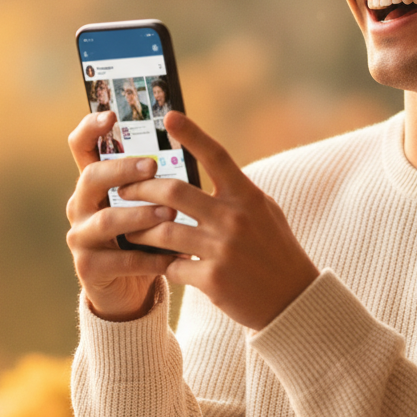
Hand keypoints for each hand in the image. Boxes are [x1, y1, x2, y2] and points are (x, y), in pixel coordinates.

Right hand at [65, 111, 176, 320]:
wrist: (130, 288)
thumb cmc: (146, 235)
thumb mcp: (149, 203)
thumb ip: (156, 179)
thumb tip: (185, 138)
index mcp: (94, 183)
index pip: (81, 147)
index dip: (90, 129)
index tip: (111, 115)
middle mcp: (80, 205)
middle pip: (92, 178)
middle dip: (123, 170)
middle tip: (153, 165)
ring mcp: (80, 237)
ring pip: (107, 220)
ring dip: (140, 215)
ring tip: (169, 214)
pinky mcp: (88, 267)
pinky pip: (119, 260)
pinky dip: (149, 258)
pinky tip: (174, 257)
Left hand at [119, 111, 319, 330]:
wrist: (293, 300)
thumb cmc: (277, 251)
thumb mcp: (264, 212)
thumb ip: (237, 191)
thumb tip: (211, 166)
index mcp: (247, 197)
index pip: (216, 156)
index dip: (193, 133)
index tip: (169, 116)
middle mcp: (234, 218)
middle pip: (173, 193)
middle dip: (140, 189)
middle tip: (122, 189)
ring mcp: (223, 250)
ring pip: (163, 232)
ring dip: (139, 230)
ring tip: (127, 229)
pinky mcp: (213, 280)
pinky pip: (172, 267)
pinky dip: (161, 264)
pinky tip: (154, 263)